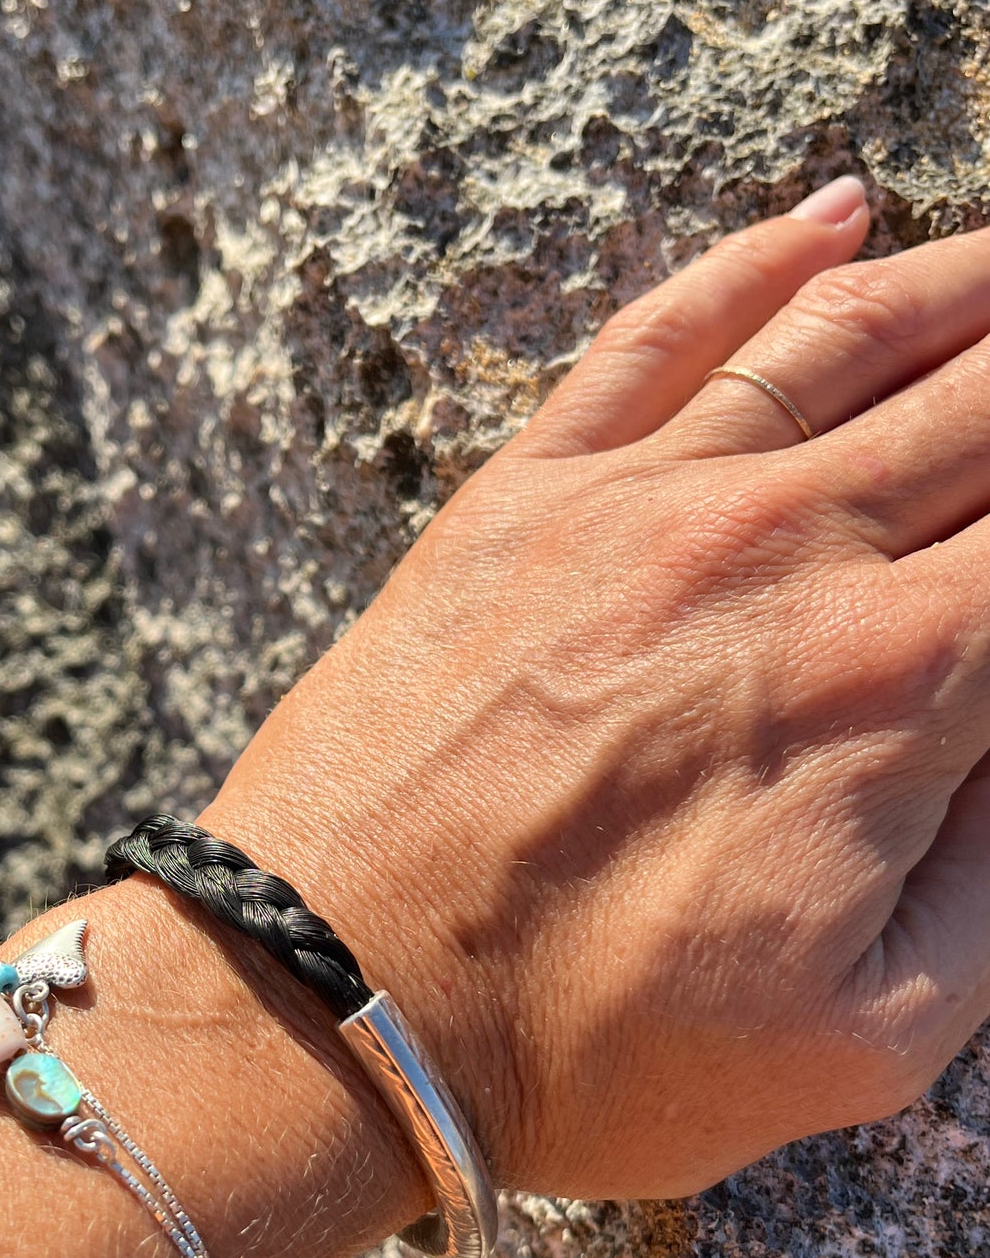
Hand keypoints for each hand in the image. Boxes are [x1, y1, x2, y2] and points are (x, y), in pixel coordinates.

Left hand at [207, 174, 989, 1197]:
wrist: (332, 996)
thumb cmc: (587, 1044)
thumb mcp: (864, 1035)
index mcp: (894, 686)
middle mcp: (785, 553)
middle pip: (984, 405)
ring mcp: (642, 505)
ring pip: (846, 337)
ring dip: (969, 280)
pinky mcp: (523, 495)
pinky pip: (659, 337)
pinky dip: (756, 262)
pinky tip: (832, 213)